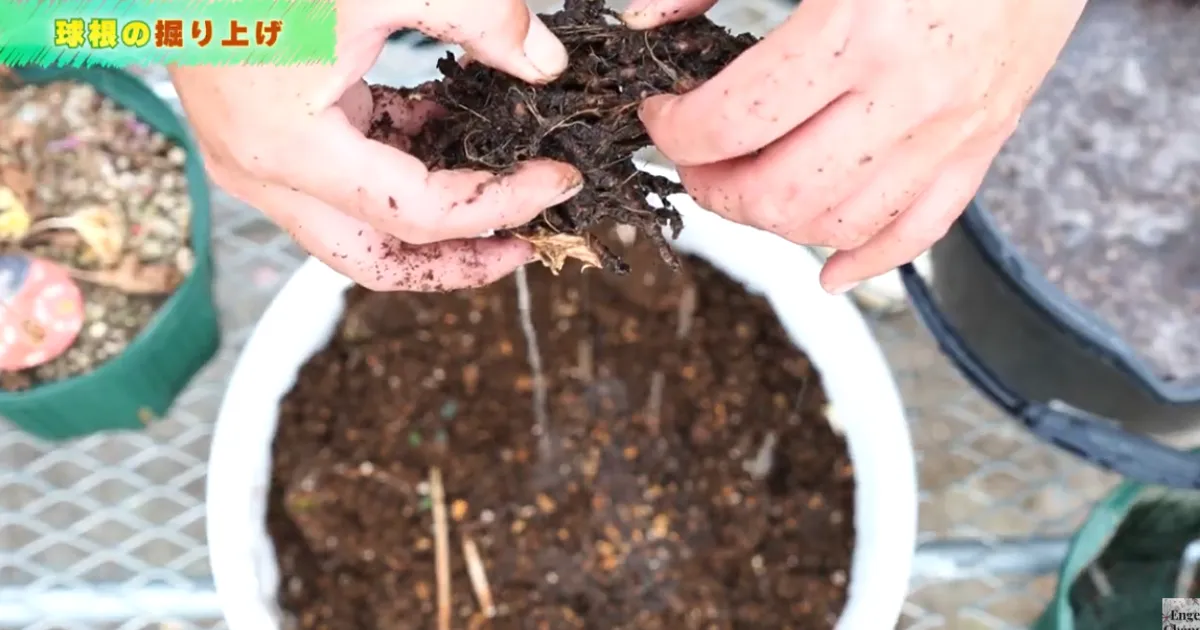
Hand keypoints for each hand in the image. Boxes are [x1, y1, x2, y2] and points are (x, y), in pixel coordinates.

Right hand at [170, 0, 582, 290]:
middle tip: (526, 245)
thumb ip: (478, 16)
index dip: (501, 204)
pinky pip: (339, 183)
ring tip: (495, 193)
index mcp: (291, 149)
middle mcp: (265, 173)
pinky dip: (396, 171)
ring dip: (429, 222)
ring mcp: (255, 161)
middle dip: (460, 263)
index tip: (557, 181)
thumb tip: (545, 63)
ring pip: (356, 232)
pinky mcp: (263, 136)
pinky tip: (443, 132)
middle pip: (377, 261)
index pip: (420, 215)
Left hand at [623, 0, 1084, 293]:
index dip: (676, 130)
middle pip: (779, 194)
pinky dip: (865, 261)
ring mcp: (954, 128)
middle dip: (714, 188)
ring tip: (746, 187)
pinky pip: (920, 232)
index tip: (662, 114)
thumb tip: (644, 20)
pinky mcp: (986, 142)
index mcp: (857, 30)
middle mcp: (910, 94)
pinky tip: (826, 271)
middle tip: (695, 158)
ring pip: (840, 226)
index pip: (732, 123)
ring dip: (773, 223)